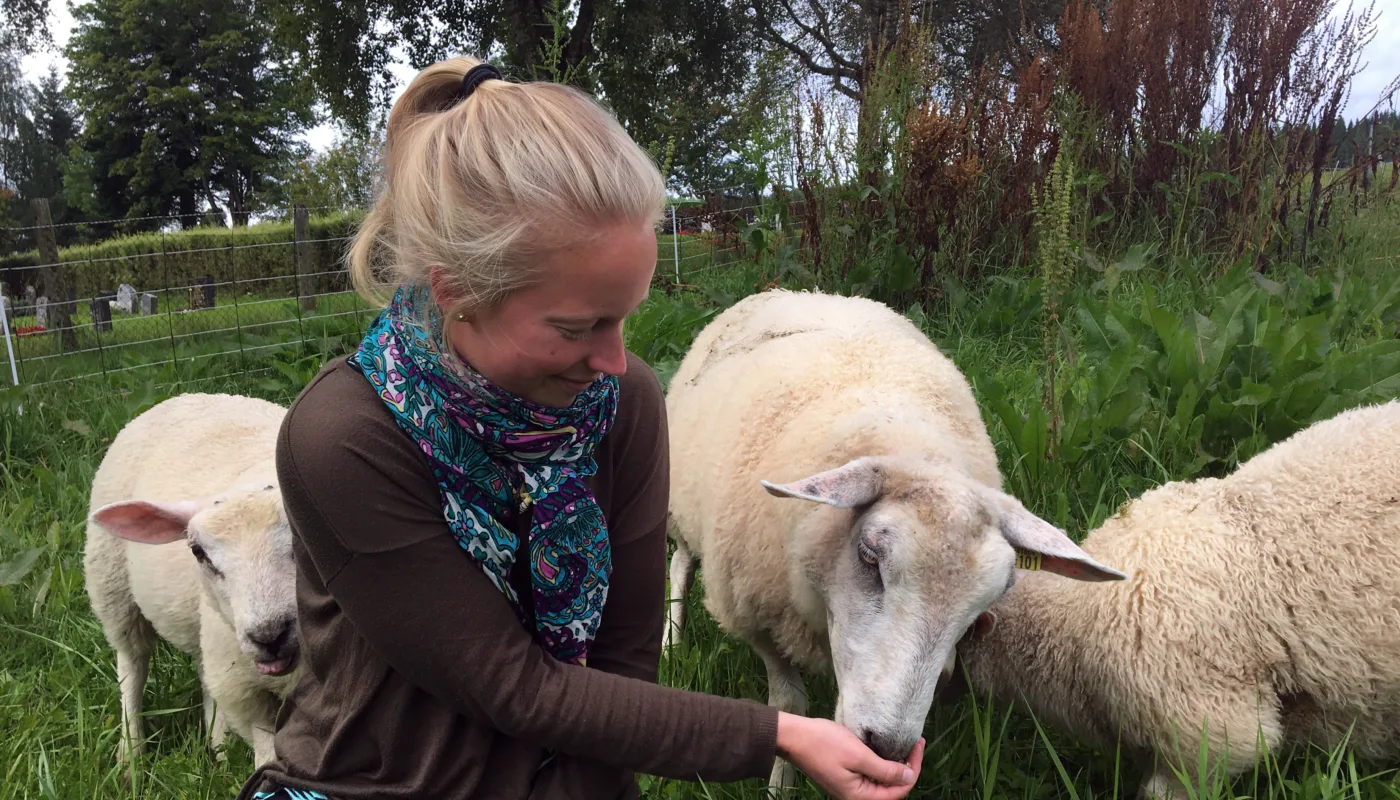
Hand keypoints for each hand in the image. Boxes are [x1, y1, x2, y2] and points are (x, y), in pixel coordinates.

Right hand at [775, 712, 925, 799]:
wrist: (793, 737)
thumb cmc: (823, 744)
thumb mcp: (858, 755)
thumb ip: (885, 770)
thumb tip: (910, 776)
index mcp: (860, 797)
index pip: (898, 791)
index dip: (913, 769)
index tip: (919, 745)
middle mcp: (856, 796)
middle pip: (891, 788)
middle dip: (907, 767)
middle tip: (915, 742)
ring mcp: (850, 787)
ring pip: (881, 781)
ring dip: (895, 764)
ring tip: (905, 744)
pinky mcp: (845, 777)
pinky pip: (870, 775)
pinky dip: (882, 763)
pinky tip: (886, 748)